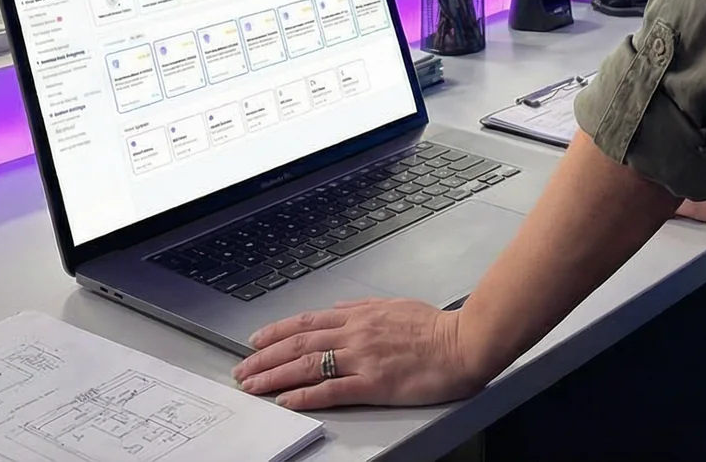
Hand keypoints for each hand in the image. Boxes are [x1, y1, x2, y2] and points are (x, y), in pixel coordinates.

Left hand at [233, 298, 489, 409]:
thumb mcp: (395, 306)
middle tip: (241, 368)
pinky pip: (331, 390)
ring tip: (252, 385)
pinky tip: (286, 400)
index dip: (277, 331)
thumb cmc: (435, 328)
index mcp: (360, 315)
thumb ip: (364, 308)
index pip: (308, 322)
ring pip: (307, 365)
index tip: (255, 341)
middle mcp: (355, 333)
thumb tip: (339, 308)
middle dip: (264, 356)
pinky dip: (304, 395)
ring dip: (274, 375)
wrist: (463, 342)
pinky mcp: (374, 383)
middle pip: (299, 343)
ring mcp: (363, 358)